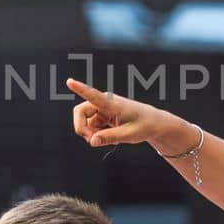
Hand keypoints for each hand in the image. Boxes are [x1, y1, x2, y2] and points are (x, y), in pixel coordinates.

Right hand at [67, 78, 184, 150]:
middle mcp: (104, 103)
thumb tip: (92, 142)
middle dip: (81, 128)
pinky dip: (96, 135)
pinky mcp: (102, 116)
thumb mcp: (129, 135)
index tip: (70, 81)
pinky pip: (91, 127)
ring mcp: (102, 109)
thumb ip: (110, 137)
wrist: (153, 123)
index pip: (93, 95)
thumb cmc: (144, 125)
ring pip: (84, 122)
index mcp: (112, 103)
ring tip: (107, 140)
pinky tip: (109, 137)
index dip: (80, 89)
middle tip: (92, 141)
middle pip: (80, 112)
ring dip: (91, 134)